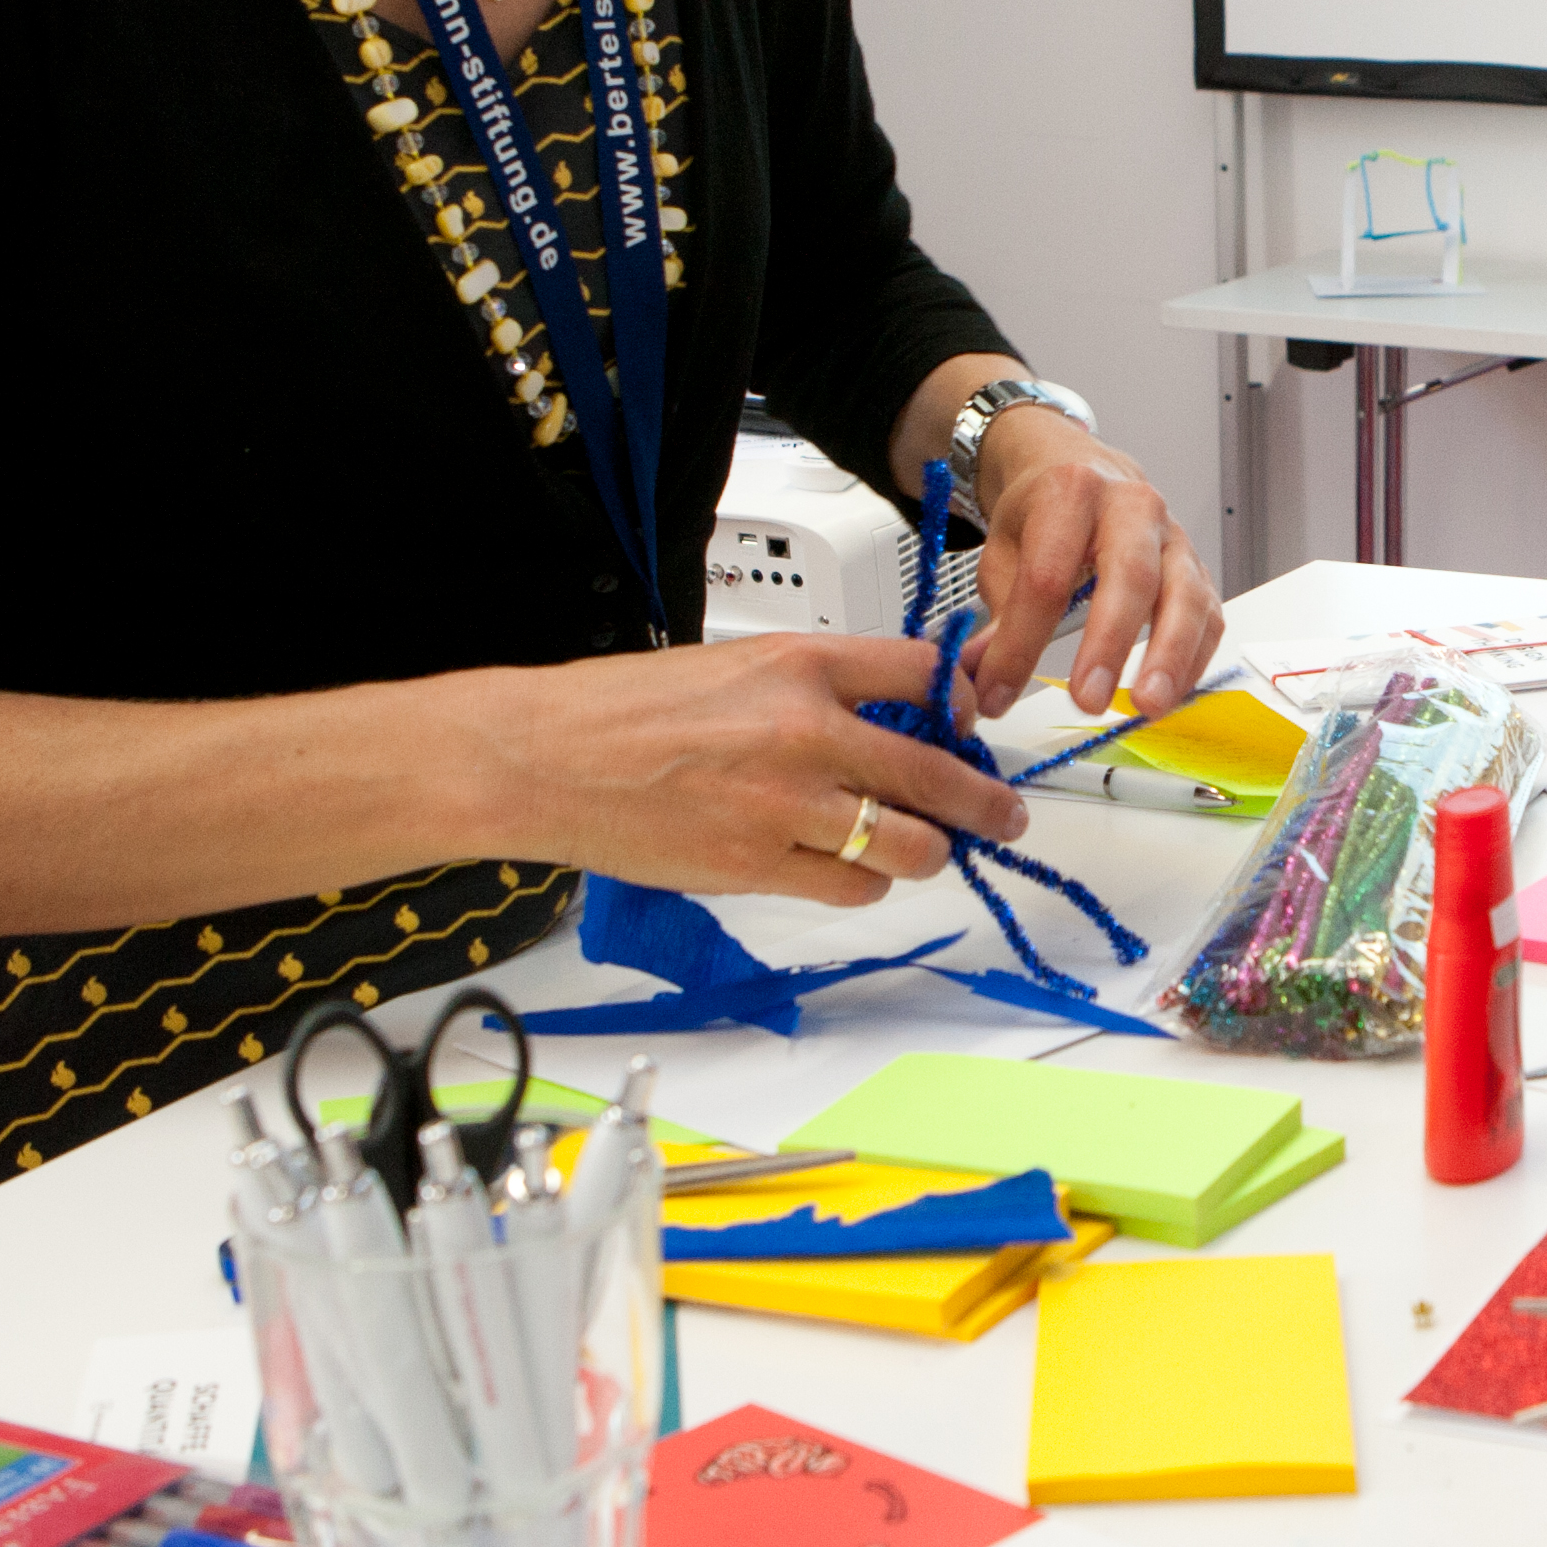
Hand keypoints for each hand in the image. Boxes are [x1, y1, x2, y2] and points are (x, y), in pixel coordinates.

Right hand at [475, 628, 1029, 906]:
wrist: (544, 757)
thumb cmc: (618, 709)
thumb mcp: (733, 665)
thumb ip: (811, 686)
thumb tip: (878, 713)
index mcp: (801, 663)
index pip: (924, 675)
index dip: (960, 703)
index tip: (969, 721)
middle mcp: (808, 730)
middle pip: (940, 771)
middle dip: (985, 801)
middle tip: (1003, 813)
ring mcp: (788, 803)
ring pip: (910, 843)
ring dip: (928, 851)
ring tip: (928, 850)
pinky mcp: (760, 863)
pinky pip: (853, 884)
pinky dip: (866, 882)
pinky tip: (856, 869)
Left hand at [959, 408, 1223, 722]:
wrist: (1079, 465)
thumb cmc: (1042, 509)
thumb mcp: (1002, 548)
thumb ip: (995, 613)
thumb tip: (976, 675)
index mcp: (1071, 492)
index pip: (1046, 577)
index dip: (1020, 643)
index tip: (998, 692)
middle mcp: (1132, 507)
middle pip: (1130, 576)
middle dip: (1109, 644)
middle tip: (1088, 701)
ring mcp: (1172, 536)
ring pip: (1186, 595)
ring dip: (1169, 657)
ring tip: (1147, 706)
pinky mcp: (1196, 565)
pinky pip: (1209, 613)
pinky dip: (1195, 658)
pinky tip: (1172, 692)